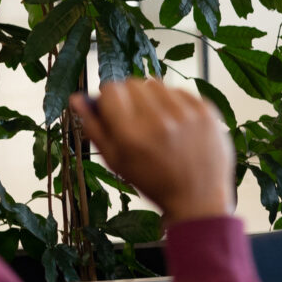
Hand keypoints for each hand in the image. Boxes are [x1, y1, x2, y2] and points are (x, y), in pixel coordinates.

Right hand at [68, 79, 233, 223]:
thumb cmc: (152, 180)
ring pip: (156, 84)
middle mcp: (158, 121)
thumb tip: (75, 98)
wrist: (198, 198)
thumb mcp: (116, 161)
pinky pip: (180, 91)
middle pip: (132, 83)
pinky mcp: (206, 111)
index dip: (109, 98)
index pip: (111, 89)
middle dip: (129, 96)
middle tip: (136, 118)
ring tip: (157, 121)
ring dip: (152, 97)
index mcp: (131, 135)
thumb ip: (94, 128)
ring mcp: (186, 114)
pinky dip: (174, 102)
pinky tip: (177, 123)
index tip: (113, 109)